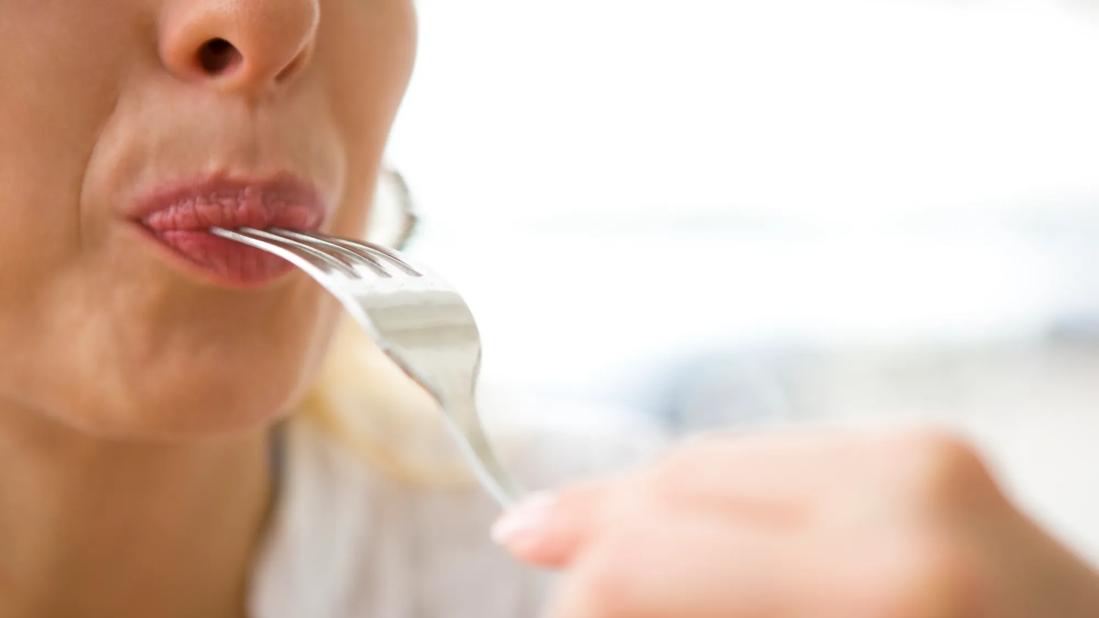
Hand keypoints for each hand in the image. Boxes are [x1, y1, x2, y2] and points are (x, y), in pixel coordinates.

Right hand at [492, 429, 1098, 616]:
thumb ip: (686, 614)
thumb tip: (584, 594)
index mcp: (883, 588)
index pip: (644, 562)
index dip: (574, 596)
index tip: (555, 611)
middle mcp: (905, 493)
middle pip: (666, 487)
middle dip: (590, 541)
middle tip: (546, 574)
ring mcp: (924, 454)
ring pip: (707, 459)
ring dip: (642, 511)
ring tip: (604, 556)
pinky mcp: (928, 444)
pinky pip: (768, 457)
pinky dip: (710, 499)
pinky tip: (687, 535)